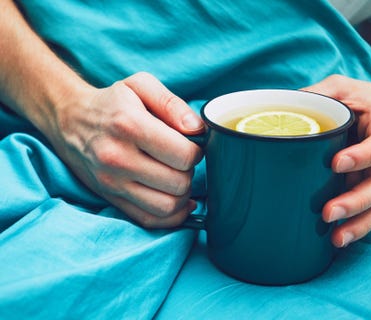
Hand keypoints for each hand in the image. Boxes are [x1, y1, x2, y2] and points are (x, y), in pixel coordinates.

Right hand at [50, 72, 203, 227]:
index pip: (183, 155)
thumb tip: (197, 129)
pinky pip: (150, 220)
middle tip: (182, 161)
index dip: (196, 151)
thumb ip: (172, 103)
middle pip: (178, 182)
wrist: (69, 119)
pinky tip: (176, 198)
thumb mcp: (140, 86)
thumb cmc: (112, 102)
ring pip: (167, 206)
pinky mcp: (110, 198)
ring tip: (177, 177)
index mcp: (129, 125)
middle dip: (190, 172)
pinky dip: (171, 215)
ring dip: (183, 195)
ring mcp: (112, 182)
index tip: (191, 145)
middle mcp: (117, 157)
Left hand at [303, 74, 370, 247]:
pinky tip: (338, 239)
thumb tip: (281, 105)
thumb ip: (319, 93)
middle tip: (328, 212)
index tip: (336, 163)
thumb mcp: (341, 86)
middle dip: (355, 201)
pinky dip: (358, 228)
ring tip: (335, 238)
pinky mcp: (370, 188)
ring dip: (358, 223)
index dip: (363, 157)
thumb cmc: (360, 98)